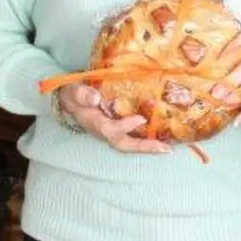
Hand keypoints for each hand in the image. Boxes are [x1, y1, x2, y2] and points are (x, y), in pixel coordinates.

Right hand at [54, 82, 170, 153]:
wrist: (72, 102)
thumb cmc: (75, 96)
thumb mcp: (75, 91)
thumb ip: (83, 94)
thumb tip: (96, 98)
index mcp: (94, 123)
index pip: (110, 129)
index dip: (125, 126)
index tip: (141, 119)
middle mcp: (104, 132)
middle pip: (124, 144)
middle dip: (143, 147)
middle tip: (164, 149)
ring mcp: (112, 133)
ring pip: (130, 144)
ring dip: (149, 147)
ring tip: (168, 148)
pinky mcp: (118, 130)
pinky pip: (133, 138)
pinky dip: (148, 141)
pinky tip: (164, 140)